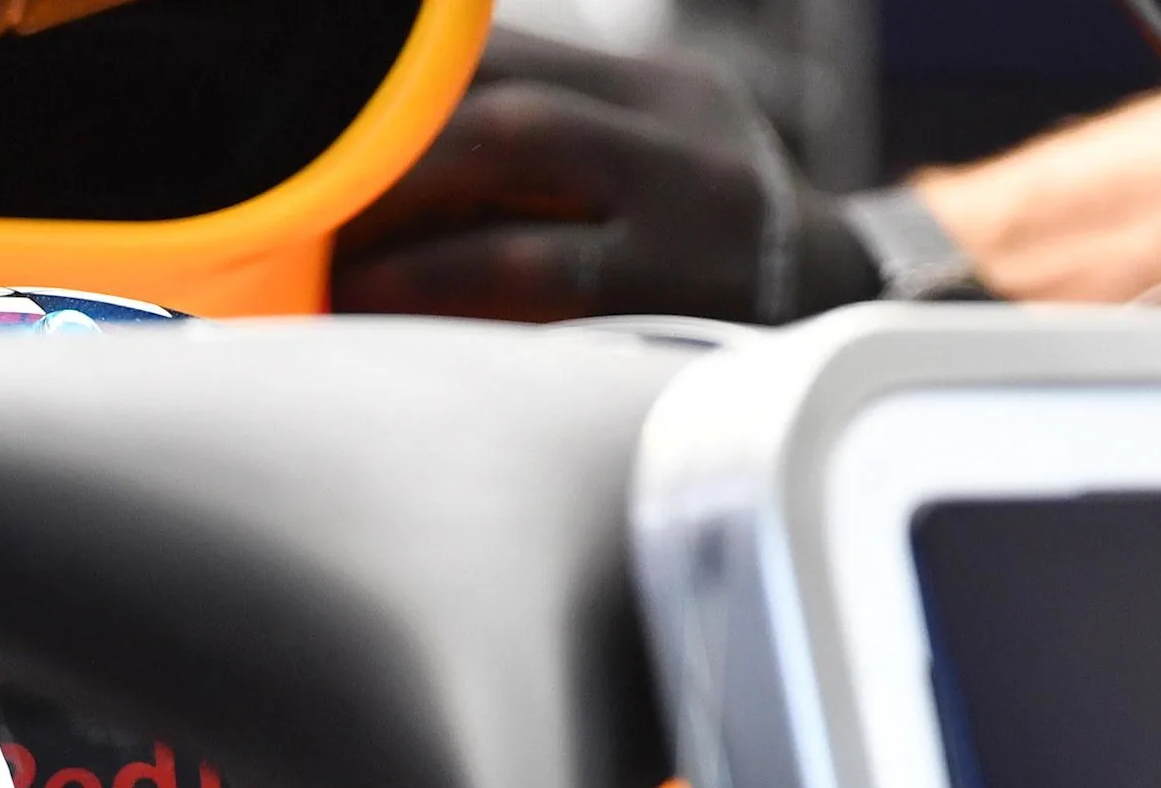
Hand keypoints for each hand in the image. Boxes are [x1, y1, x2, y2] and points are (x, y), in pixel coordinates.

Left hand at [331, 29, 877, 323]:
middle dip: (386, 142)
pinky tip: (374, 303)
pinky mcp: (682, 289)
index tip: (308, 119)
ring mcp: (693, 206)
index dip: (400, 82)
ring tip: (325, 248)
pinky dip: (438, 276)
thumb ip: (559, 165)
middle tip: (299, 189)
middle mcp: (684, 130)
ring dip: (399, 198)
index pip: (507, 54)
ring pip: (514, 150)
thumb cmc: (721, 288)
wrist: (862, 360)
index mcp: (667, 95)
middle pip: (503, 92)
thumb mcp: (667, 189)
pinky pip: (535, 265)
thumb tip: (387, 167)